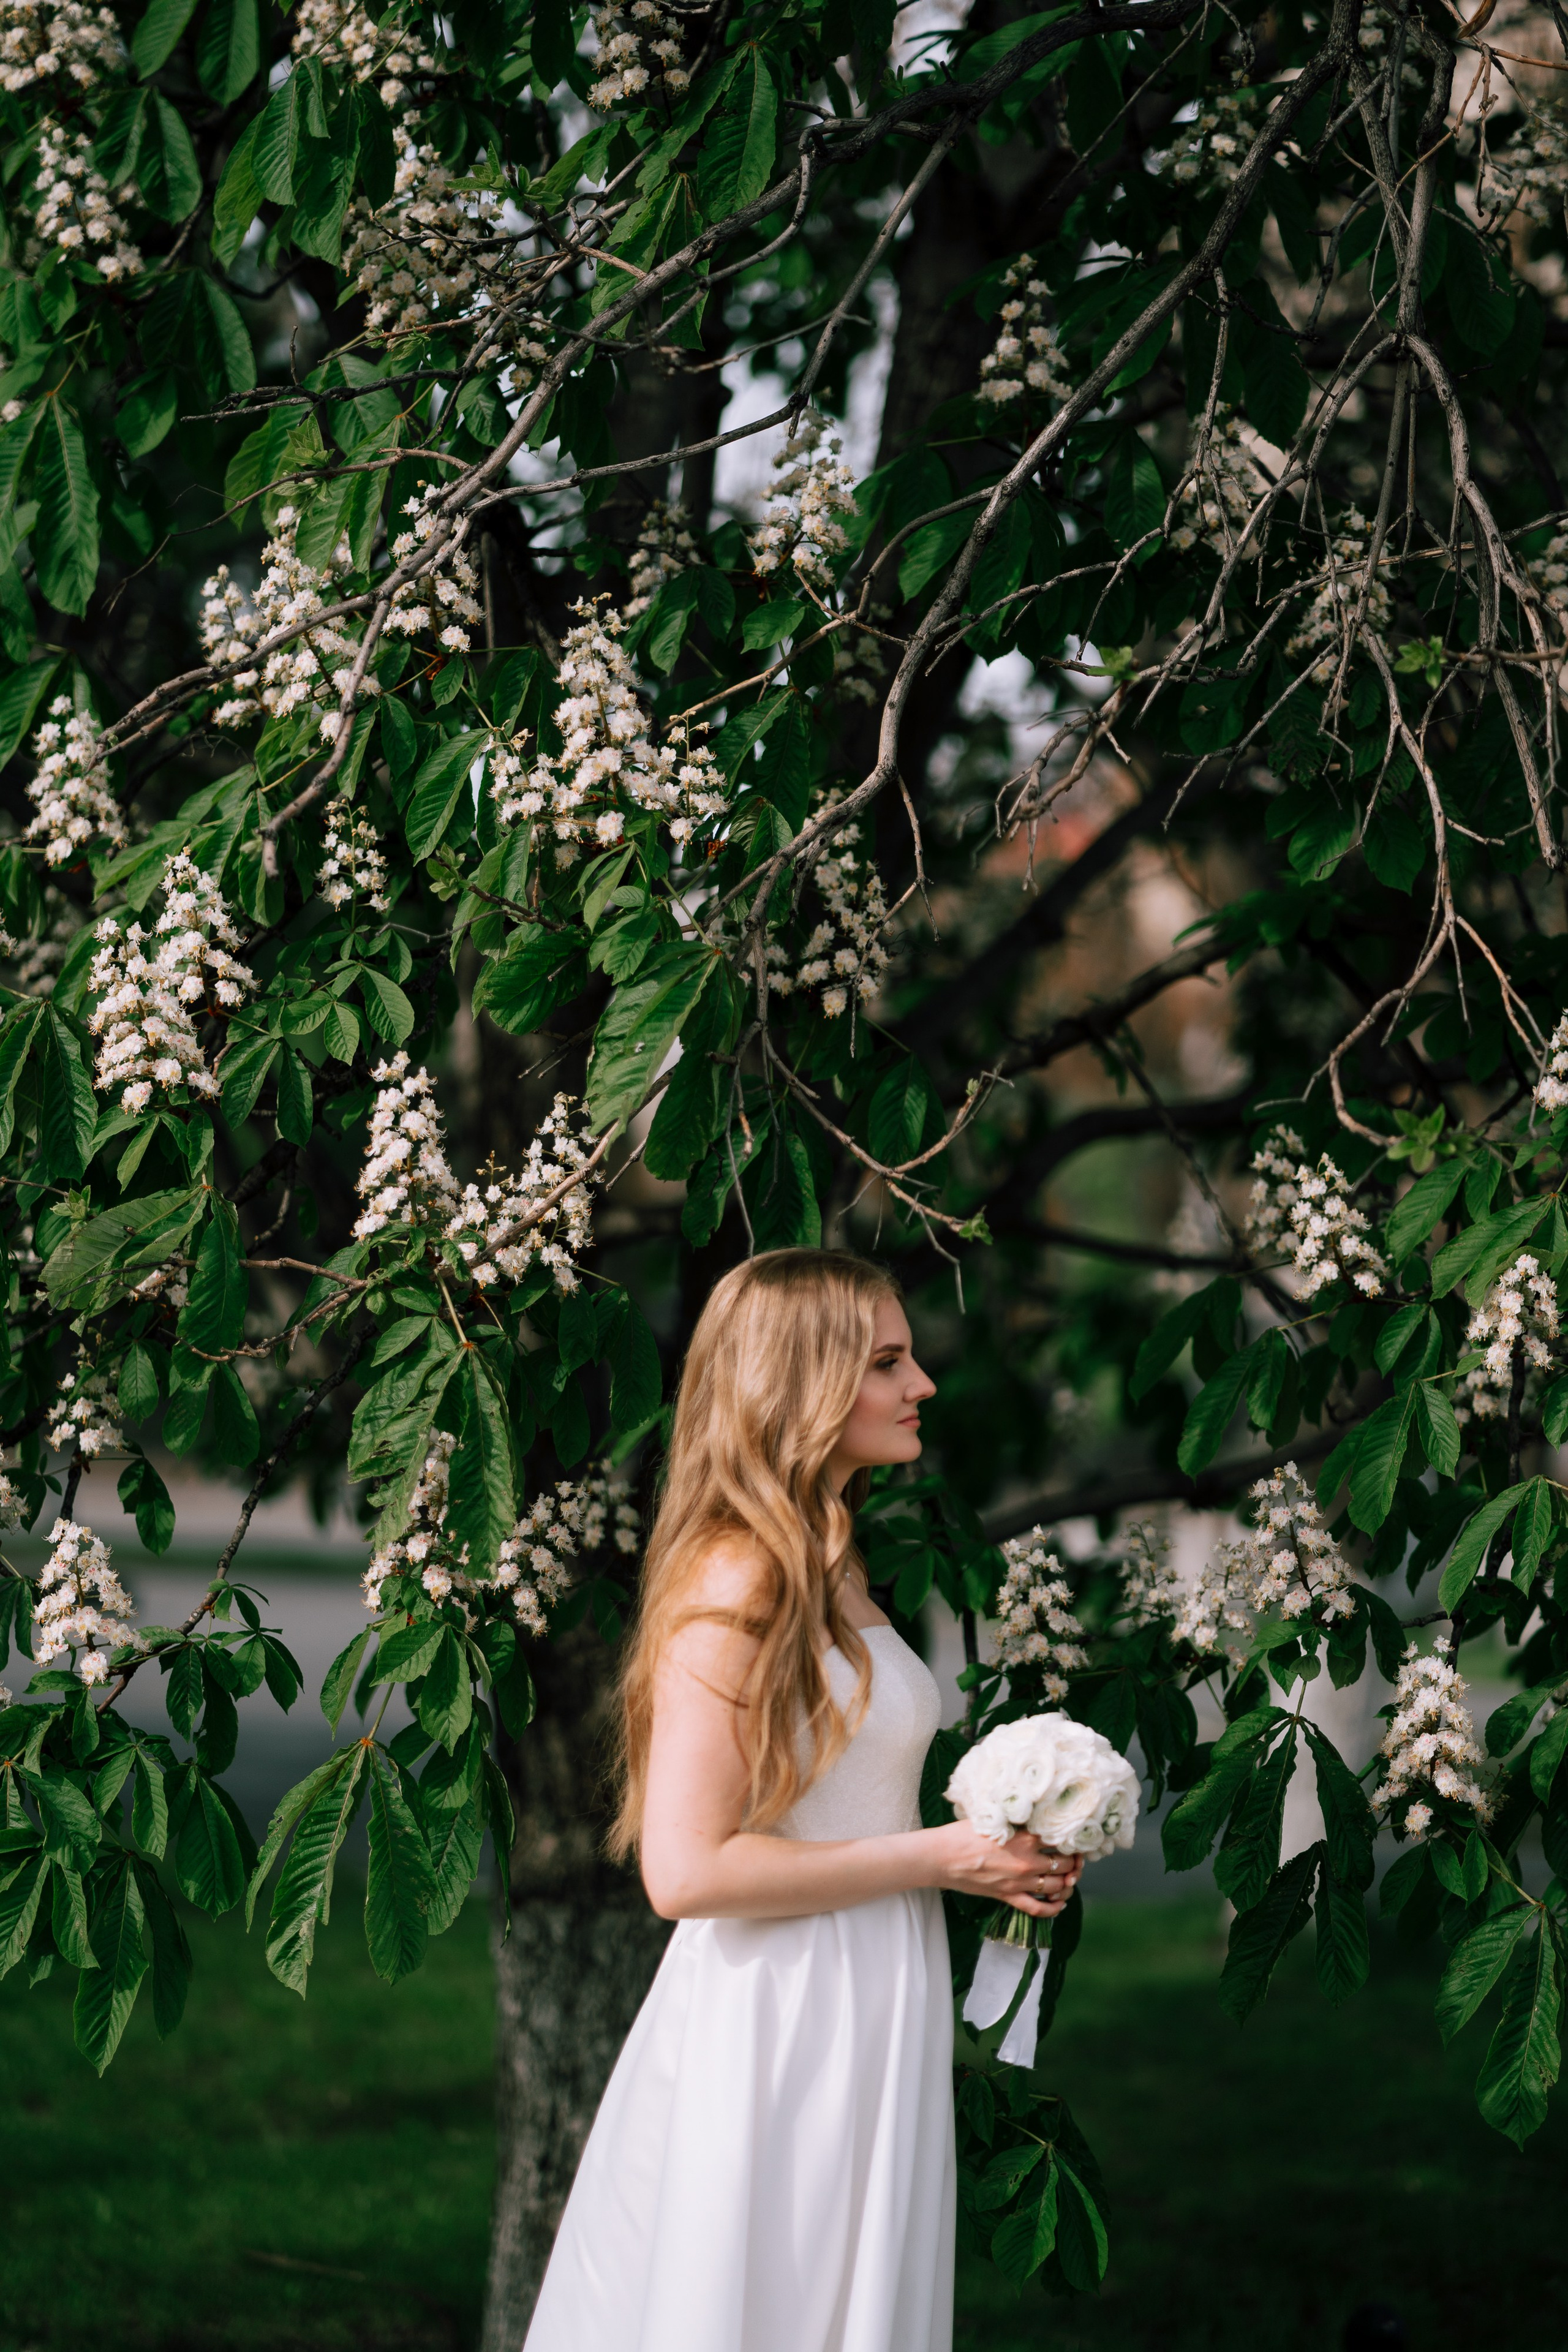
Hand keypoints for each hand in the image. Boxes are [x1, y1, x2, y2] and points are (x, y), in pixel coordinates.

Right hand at [925, 1823, 1084, 1917]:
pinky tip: (1060, 1904)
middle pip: (1064, 1863)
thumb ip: (1014, 1819)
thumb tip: (1027, 1812)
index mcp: (1024, 1838)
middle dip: (1074, 1862)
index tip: (1074, 1836)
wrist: (942, 1857)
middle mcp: (1027, 1861)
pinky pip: (1037, 1908)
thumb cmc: (962, 1834)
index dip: (1070, 1838)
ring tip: (1070, 1878)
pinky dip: (1052, 1909)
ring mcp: (1019, 1882)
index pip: (1059, 1837)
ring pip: (1056, 1886)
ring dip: (1067, 1883)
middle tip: (1076, 1858)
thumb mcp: (992, 1818)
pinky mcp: (1008, 1896)